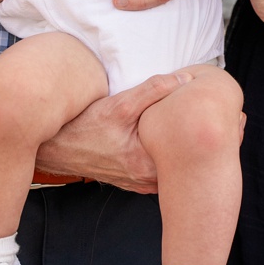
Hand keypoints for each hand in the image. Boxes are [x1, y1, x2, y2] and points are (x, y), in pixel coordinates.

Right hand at [26, 70, 189, 190]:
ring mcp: (141, 184)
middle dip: (193, 141)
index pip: (187, 151)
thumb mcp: (119, 104)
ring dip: (180, 151)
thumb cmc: (84, 127)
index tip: (206, 116)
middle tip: (203, 121)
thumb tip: (185, 80)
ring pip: (172, 168)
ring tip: (188, 130)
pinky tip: (168, 142)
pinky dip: (167, 158)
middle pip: (183, 161)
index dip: (198, 131)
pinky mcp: (135, 182)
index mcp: (146, 164)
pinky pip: (160, 172)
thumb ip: (154, 90)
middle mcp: (146, 179)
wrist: (57, 147)